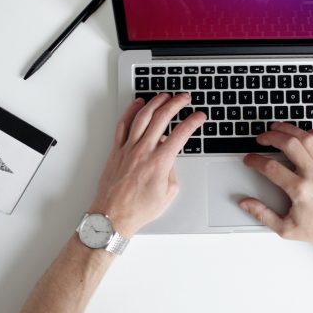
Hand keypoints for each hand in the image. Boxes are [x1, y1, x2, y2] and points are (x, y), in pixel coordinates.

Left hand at [89, 93, 205, 237]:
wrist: (112, 216)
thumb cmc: (138, 210)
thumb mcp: (168, 194)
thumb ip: (172, 171)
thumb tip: (171, 158)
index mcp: (160, 162)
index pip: (181, 134)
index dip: (193, 122)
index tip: (199, 116)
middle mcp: (144, 151)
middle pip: (162, 118)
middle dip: (176, 103)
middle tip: (184, 98)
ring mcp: (128, 148)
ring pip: (142, 117)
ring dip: (155, 102)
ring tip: (164, 96)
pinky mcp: (116, 150)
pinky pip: (123, 125)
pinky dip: (130, 111)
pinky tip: (137, 104)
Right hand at [239, 122, 312, 253]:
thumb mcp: (287, 229)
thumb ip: (263, 215)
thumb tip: (246, 203)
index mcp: (300, 190)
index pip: (270, 167)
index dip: (255, 161)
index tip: (249, 160)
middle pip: (289, 145)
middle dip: (270, 137)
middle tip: (261, 139)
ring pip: (307, 139)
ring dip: (290, 129)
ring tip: (278, 128)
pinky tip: (311, 133)